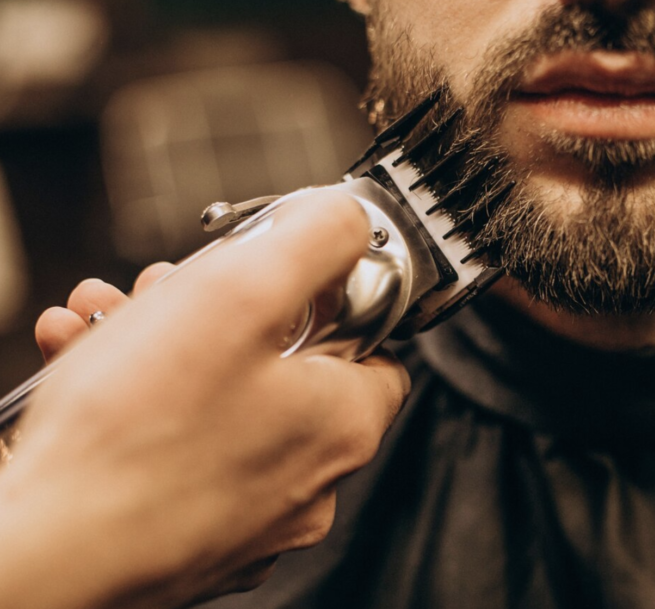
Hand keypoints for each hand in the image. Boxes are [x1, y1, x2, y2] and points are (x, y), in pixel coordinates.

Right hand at [0, 190, 409, 608]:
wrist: (44, 556)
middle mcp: (307, 480)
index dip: (330, 294)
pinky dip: (137, 403)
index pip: (377, 344)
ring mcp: (247, 515)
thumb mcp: (241, 292)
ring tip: (107, 321)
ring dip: (164, 346)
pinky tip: (84, 369)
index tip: (281, 273)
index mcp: (343, 424)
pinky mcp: (188, 533)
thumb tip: (346, 221)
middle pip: (284, 366)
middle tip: (169, 290)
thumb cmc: (134, 440)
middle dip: (219, 310)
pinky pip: (177, 448)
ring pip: (219, 401)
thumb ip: (313, 242)